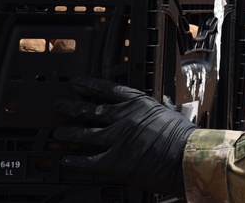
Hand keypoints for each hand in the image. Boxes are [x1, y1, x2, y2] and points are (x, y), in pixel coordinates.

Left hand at [53, 76, 196, 196]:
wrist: (185, 158)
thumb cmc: (184, 137)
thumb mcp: (172, 113)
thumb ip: (162, 108)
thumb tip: (164, 103)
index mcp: (138, 104)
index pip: (108, 90)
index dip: (90, 85)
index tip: (79, 83)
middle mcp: (123, 118)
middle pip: (91, 109)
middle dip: (72, 107)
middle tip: (60, 105)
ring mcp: (116, 139)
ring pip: (85, 134)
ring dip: (69, 133)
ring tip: (59, 132)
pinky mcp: (113, 161)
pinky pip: (88, 161)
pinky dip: (75, 161)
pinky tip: (67, 160)